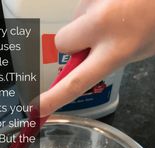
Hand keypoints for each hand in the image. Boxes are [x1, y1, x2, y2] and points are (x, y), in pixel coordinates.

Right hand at [40, 0, 154, 116]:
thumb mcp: (138, 52)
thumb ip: (108, 59)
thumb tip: (85, 60)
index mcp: (117, 49)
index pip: (76, 82)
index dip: (53, 98)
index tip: (37, 109)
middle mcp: (102, 24)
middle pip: (61, 43)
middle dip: (71, 46)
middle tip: (93, 42)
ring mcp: (95, 0)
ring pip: (74, 21)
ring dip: (86, 24)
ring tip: (115, 15)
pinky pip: (84, 5)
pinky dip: (95, 8)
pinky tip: (115, 4)